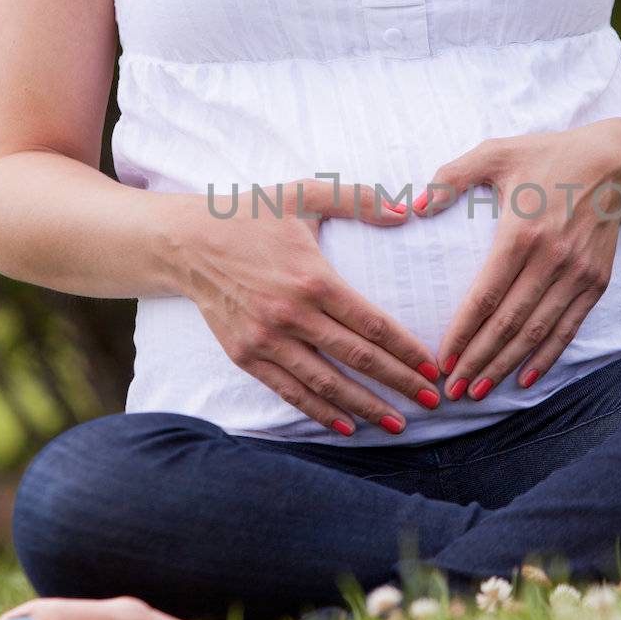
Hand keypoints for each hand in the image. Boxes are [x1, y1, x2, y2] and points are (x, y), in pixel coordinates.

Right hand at [176, 179, 440, 433]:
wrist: (187, 242)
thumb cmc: (252, 215)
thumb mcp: (305, 194)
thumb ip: (358, 200)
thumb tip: (405, 211)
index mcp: (313, 279)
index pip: (372, 324)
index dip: (406, 350)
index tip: (433, 367)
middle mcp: (291, 315)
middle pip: (358, 358)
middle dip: (400, 383)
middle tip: (434, 401)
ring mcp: (266, 340)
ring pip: (327, 383)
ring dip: (366, 407)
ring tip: (398, 424)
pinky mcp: (246, 355)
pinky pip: (290, 391)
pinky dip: (320, 412)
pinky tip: (347, 426)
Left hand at [415, 123, 620, 399]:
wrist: (610, 162)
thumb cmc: (544, 156)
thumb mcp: (495, 153)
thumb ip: (451, 177)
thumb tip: (415, 205)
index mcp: (521, 232)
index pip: (485, 296)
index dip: (462, 333)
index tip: (441, 359)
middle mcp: (551, 258)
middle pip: (509, 323)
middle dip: (478, 361)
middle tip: (452, 391)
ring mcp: (577, 274)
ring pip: (537, 332)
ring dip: (507, 366)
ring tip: (479, 392)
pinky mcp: (596, 282)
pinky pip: (569, 327)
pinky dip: (547, 356)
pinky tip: (526, 378)